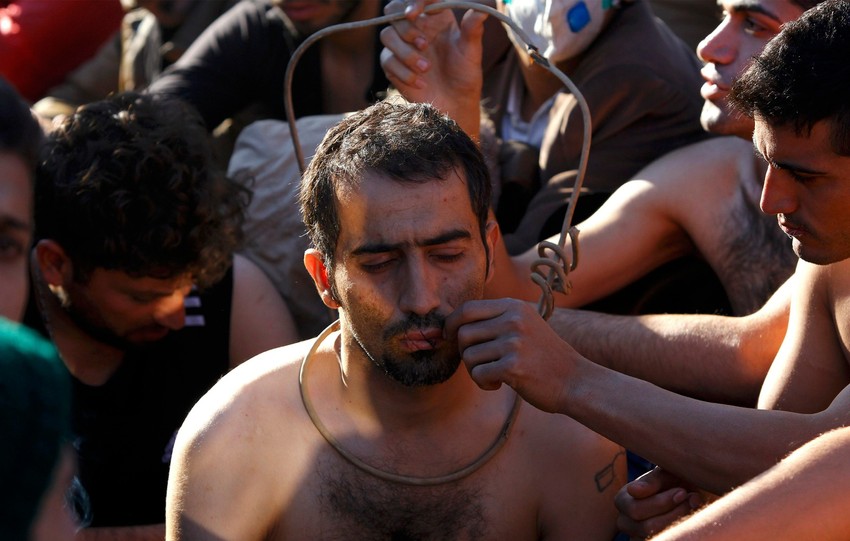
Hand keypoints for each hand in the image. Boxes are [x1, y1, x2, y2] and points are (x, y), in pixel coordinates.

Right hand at [380, 0, 485, 135]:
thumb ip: (472, 29)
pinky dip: (404, 72)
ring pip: (387, 35)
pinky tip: (421, 83)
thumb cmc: (464, 75)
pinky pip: (387, 60)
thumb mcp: (471, 51)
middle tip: (423, 44)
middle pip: (393, 10)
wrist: (454, 104)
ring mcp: (402, 46)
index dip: (414, 0)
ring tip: (426, 68)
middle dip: (405, 26)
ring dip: (406, 53)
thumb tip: (482, 9)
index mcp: (435, 17)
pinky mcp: (393, 65)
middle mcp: (416, 27)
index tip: (415, 12)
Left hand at [445, 298, 578, 412]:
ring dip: (475, 371)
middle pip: (463, 333)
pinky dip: (484, 384)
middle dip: (464, 352)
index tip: (448, 336)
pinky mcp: (513, 366)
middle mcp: (513, 320)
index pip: (467, 308)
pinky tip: (500, 384)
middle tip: (480, 364)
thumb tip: (454, 325)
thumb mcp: (525, 326)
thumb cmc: (545, 358)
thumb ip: (496, 321)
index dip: (451, 323)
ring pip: (468, 356)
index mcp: (514, 307)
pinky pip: (478, 374)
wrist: (576, 381)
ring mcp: (513, 342)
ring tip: (494, 376)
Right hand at [615, 467, 702, 538]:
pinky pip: (667, 540)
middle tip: (692, 499)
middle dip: (674, 513)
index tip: (683, 491)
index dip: (662, 502)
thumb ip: (651, 481)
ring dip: (680, 524)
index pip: (635, 509)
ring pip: (659, 537)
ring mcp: (635, 537)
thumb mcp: (664, 475)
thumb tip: (633, 491)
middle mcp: (624, 521)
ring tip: (693, 507)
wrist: (685, 493)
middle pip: (646, 527)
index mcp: (622, 500)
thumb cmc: (673, 481)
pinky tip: (690, 520)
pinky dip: (680, 532)